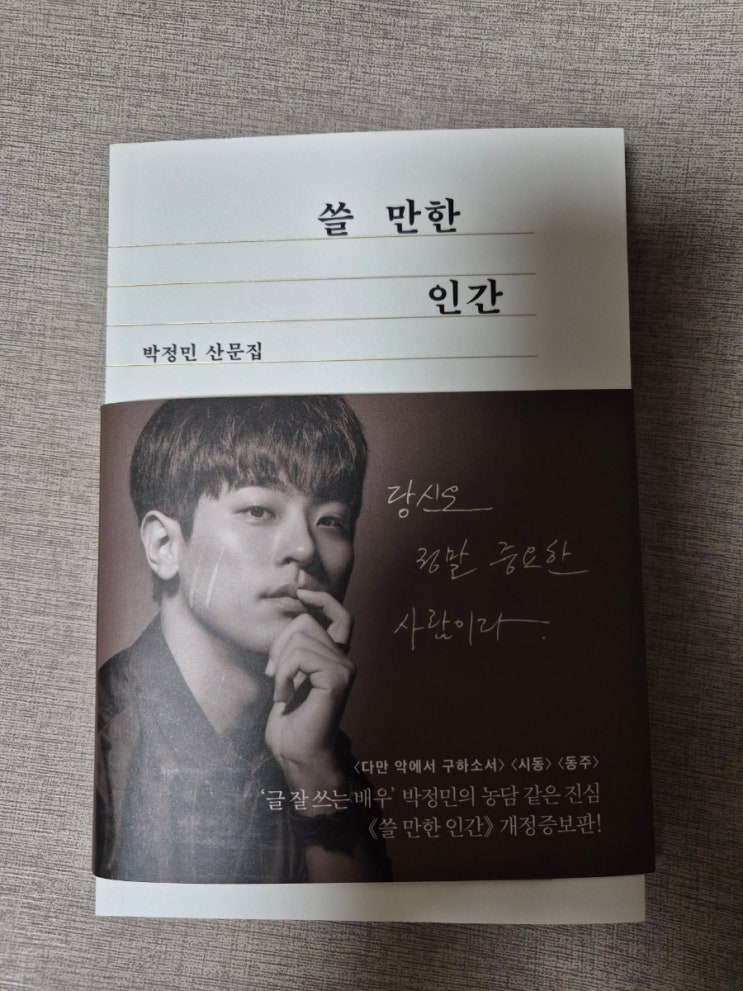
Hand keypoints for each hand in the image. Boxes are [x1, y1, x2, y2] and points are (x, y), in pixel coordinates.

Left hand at [264, 590, 354, 796]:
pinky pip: (300, 656)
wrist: (297, 755)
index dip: (320, 597)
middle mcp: (345, 659)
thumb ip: (295, 648)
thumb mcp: (289, 675)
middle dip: (278, 644)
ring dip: (279, 664)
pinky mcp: (337, 679)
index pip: (339, 614)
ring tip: (280, 690)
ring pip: (300, 637)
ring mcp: (344, 668)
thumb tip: (291, 612)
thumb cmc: (290, 722)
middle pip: (305, 622)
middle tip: (273, 675)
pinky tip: (284, 697)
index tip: (298, 589)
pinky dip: (283, 675)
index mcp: (336, 657)